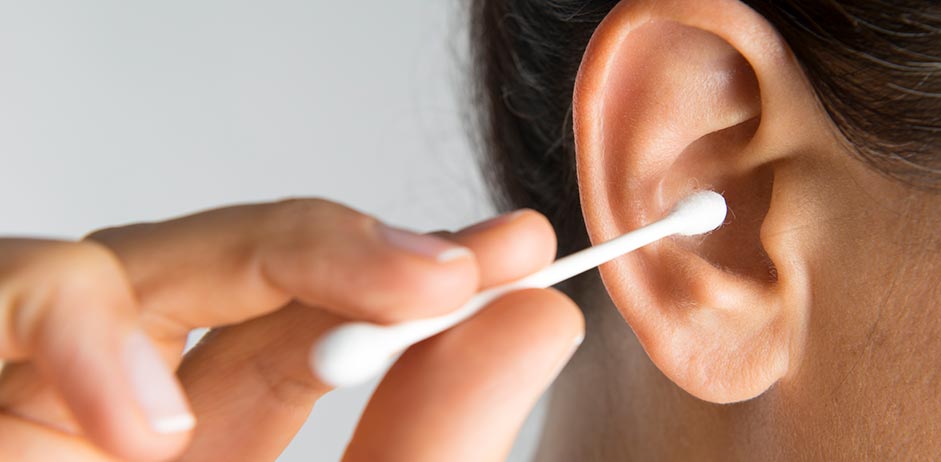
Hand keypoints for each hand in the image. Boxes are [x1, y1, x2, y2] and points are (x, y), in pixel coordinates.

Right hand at [0, 199, 583, 460]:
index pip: (320, 319)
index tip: (518, 252)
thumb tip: (542, 321)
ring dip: (218, 291)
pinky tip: (142, 429)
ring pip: (120, 263)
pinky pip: (3, 299)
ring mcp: (40, 403)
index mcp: (220, 442)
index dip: (412, 271)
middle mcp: (127, 413)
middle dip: (341, 251)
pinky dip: (72, 331)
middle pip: (231, 268)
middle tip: (453, 273)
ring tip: (287, 388)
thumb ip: (438, 447)